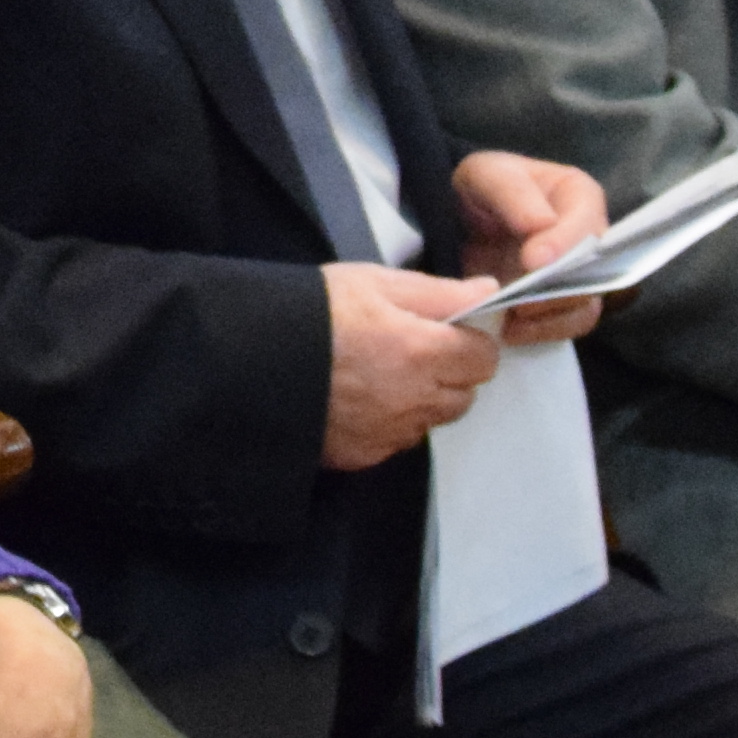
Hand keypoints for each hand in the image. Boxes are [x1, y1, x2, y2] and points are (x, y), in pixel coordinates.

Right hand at [322, 267, 503, 470]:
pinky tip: (360, 400)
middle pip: (464, 395)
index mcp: (422, 351)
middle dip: (451, 374)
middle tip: (414, 350)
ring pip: (432, 421)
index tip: (450, 331)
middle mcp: (414, 399)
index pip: (485, 359)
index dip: (471, 342)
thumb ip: (439, 292)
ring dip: (423, 401)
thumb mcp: (373, 282)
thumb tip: (488, 293)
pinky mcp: (364, 455)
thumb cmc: (310, 312)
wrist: (249, 359)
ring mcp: (389, 432)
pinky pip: (397, 441)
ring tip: (384, 375)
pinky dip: (391, 423)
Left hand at [453, 149, 612, 349]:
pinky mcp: (563, 303)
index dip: (565, 244)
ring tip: (513, 318)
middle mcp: (590, 237)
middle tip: (522, 301)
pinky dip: (543, 332)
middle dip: (560, 289)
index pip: (586, 223)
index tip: (533, 261)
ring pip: (586, 304)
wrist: (465, 222)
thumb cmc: (483, 189)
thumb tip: (542, 224)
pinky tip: (510, 330)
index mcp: (579, 196)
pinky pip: (568, 326)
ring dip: (552, 316)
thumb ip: (513, 192)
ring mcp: (580, 274)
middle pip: (595, 271)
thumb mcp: (487, 175)